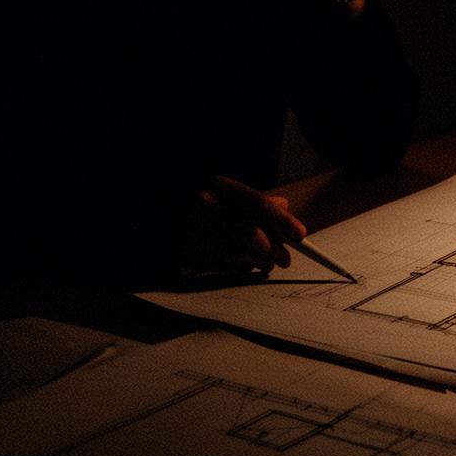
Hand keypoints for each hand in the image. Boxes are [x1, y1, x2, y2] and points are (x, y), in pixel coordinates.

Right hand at [175, 175, 307, 281]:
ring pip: (241, 256)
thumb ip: (253, 199)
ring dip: (261, 263)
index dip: (282, 221)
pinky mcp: (188, 256)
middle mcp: (205, 207)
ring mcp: (194, 233)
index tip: (300, 235)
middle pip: (253, 235)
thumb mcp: (222, 192)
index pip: (258, 204)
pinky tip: (245, 265)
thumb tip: (284, 207)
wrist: (154, 220)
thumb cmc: (195, 205)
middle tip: (285, 259)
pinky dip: (243, 268)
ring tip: (266, 263)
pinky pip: (227, 267)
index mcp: (217, 187)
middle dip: (275, 250)